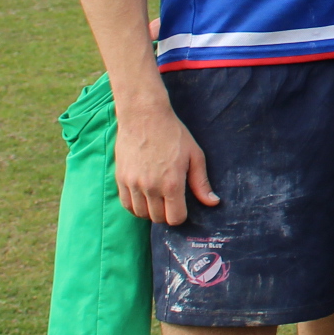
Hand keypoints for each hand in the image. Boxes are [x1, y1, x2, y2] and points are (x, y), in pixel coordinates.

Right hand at [114, 96, 215, 224]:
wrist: (144, 116)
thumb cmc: (173, 134)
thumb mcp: (195, 156)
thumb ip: (201, 183)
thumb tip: (213, 203)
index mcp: (172, 183)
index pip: (175, 218)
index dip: (181, 215)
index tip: (182, 206)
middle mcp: (151, 187)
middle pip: (158, 218)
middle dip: (167, 213)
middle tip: (170, 200)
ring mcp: (133, 184)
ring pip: (141, 214)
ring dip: (150, 211)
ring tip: (157, 198)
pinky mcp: (121, 179)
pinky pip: (126, 204)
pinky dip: (135, 206)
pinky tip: (143, 197)